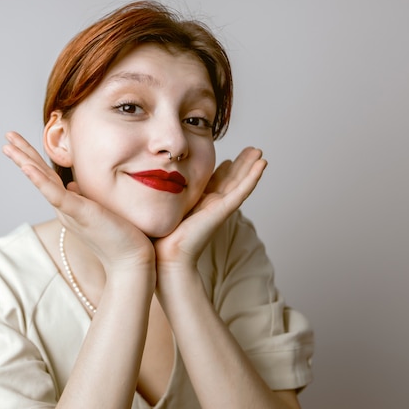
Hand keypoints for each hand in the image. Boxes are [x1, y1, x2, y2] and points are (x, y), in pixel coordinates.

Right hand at [2, 132, 154, 270]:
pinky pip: (56, 195)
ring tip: (8, 146)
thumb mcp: (97, 211)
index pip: (47, 176)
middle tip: (6, 136)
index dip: (33, 158)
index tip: (19, 143)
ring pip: (42, 181)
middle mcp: (64, 207)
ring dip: (25, 162)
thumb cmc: (119, 238)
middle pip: (39, 175)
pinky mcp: (80, 213)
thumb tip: (73, 185)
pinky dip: (41, 181)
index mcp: (68, 205)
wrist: (131, 261)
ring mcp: (70, 210)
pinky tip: (28, 167)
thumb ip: (82, 198)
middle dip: (22, 154)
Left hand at [154, 147, 266, 272]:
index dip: (223, 171)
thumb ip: (160, 196)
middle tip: (252, 150)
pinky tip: (262, 165)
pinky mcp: (223, 210)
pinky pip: (242, 190)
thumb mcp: (162, 208)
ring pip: (240, 183)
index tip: (227, 158)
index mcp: (198, 205)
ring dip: (251, 167)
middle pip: (231, 180)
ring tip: (260, 153)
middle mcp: (211, 205)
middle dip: (241, 165)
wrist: (166, 258)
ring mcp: (219, 207)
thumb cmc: (160, 239)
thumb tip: (146, 184)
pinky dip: (253, 177)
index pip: (214, 184)